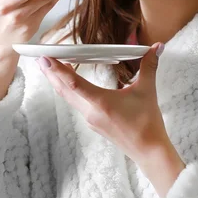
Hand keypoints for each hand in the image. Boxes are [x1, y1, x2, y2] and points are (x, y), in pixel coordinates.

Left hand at [38, 43, 185, 196]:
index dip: (57, 70)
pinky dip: (69, 91)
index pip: (74, 83)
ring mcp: (91, 119)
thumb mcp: (148, 91)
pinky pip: (76, 104)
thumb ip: (150, 66)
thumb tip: (157, 46)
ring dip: (58, 83)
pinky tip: (70, 84)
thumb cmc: (148, 123)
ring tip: (49, 68)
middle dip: (51, 74)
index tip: (45, 58)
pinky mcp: (94, 123)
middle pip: (65, 90)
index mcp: (101, 103)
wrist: (149, 151)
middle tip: (40, 58)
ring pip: (69, 98)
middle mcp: (91, 112)